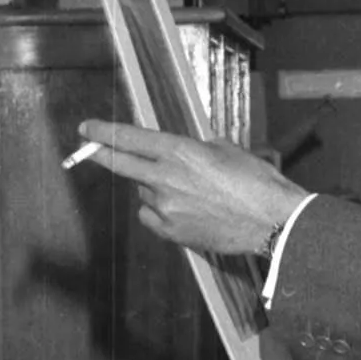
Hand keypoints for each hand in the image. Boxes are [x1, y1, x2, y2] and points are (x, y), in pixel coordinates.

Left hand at [78, 120, 309, 255]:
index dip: (104, 132)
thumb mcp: (228, 151)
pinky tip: (184, 211)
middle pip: (120, 164)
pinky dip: (160, 211)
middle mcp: (165, 177)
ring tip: (189, 193)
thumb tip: (189, 150)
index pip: (130, 138)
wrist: (273, 222)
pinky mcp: (172, 231)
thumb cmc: (257, 183)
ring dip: (155, 188)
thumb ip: (199, 149)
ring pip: (145, 192)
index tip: (87, 128)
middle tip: (87, 149)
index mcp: (179, 151)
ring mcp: (166, 207)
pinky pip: (152, 216)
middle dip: (100, 154)